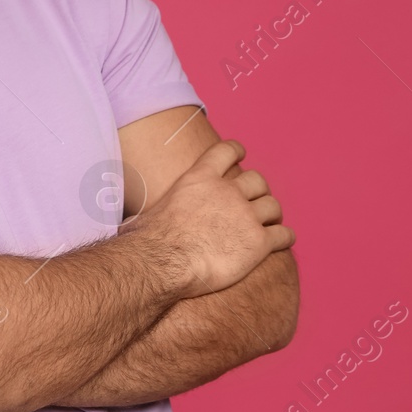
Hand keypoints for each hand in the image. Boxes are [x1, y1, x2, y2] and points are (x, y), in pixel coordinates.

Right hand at [130, 139, 294, 297]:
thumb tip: (125, 225)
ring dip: (273, 214)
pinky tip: (282, 241)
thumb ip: (147, 214)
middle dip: (259, 190)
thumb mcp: (145, 213)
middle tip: (255, 202)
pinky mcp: (259, 242)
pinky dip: (285, 236)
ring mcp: (245, 216)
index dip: (237, 151)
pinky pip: (284, 234)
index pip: (226, 152)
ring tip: (271, 223)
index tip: (242, 153)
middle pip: (258, 180)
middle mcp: (227, 192)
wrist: (164, 261)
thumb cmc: (147, 241)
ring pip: (273, 206)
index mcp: (199, 179)